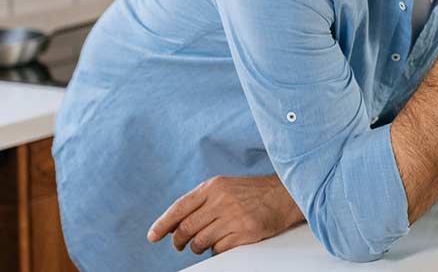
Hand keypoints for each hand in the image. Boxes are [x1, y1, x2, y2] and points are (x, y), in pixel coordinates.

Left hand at [147, 175, 304, 255]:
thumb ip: (201, 201)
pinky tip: (222, 243)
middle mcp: (222, 200)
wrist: (285, 195)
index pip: (179, 208)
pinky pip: (219, 249)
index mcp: (213, 187)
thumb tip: (174, 224)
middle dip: (178, 241)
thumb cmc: (252, 193)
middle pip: (186, 228)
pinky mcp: (246, 232)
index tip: (153, 236)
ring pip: (200, 242)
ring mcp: (234, 217)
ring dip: (198, 247)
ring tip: (204, 244)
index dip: (163, 224)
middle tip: (179, 245)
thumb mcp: (224, 187)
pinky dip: (216, 250)